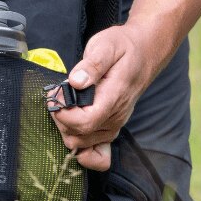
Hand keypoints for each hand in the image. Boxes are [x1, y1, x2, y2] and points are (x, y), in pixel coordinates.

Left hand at [51, 24, 157, 170]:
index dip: (63, 113)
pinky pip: (98, 155)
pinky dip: (83, 151)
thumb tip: (76, 82)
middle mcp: (115, 117)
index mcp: (114, 97)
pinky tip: (74, 132)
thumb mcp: (106, 46)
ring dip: (66, 128)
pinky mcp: (111, 129)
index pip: (85, 121)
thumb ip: (92, 64)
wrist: (144, 53)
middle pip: (78, 135)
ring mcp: (114, 125)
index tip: (56, 95)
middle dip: (60, 118)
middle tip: (57, 96)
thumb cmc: (123, 47)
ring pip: (81, 144)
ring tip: (65, 104)